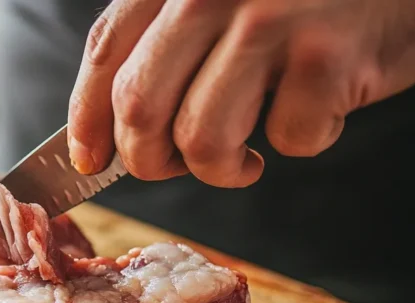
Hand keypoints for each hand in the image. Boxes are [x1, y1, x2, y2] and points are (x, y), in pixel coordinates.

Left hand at [67, 0, 414, 186]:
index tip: (88, 161)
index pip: (106, 53)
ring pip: (201, 138)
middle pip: (139, 105)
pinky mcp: (328, 56)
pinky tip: (317, 111)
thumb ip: (167, 40)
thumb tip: (108, 132)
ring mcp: (270, 21)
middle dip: (147, 160)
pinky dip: (302, 141)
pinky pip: (286, 139)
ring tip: (241, 158)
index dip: (86, 119)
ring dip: (217, 170)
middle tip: (173, 166)